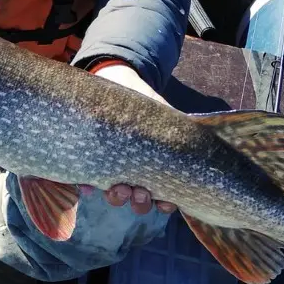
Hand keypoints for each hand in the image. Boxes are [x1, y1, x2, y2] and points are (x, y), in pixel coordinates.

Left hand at [86, 61, 176, 215]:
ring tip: (118, 187)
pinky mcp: (92, 158)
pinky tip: (89, 187)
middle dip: (140, 201)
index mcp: (154, 167)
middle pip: (139, 200)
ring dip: (118, 197)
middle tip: (140, 192)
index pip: (163, 195)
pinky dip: (88, 186)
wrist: (117, 80)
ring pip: (116, 194)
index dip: (165, 203)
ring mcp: (113, 167)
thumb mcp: (163, 116)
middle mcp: (135, 172)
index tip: (166, 202)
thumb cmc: (144, 102)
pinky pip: (88, 179)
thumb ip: (176, 133)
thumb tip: (196, 148)